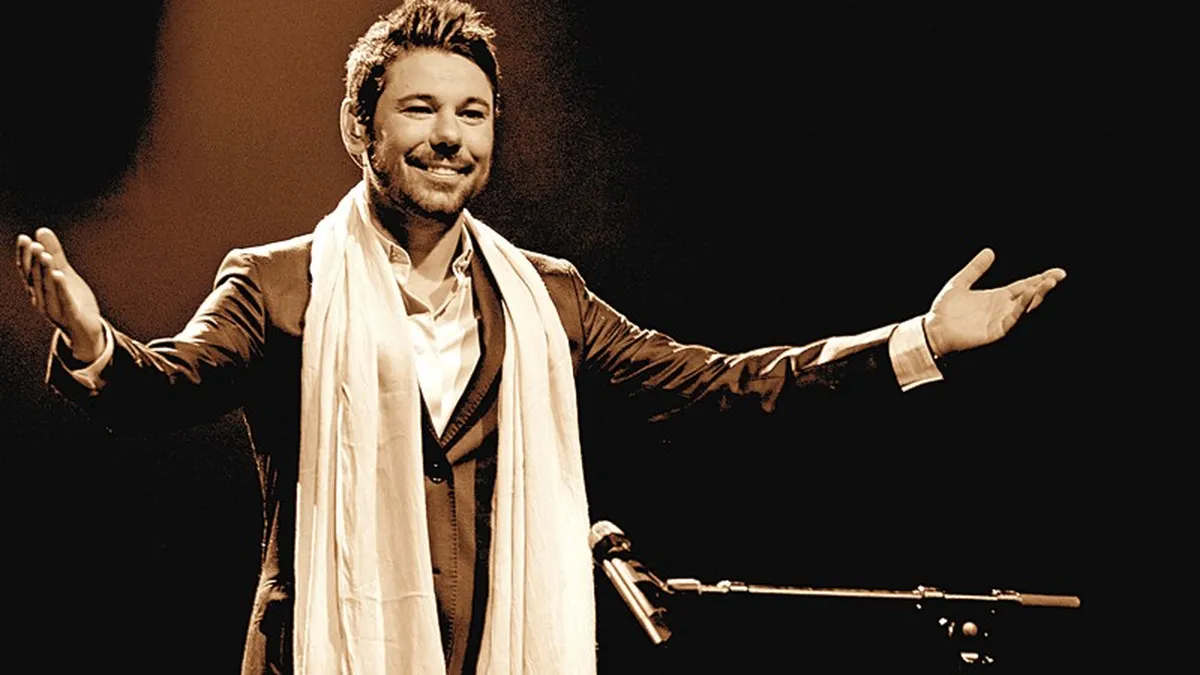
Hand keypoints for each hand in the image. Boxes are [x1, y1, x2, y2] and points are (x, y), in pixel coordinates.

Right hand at [14, 228, 105, 361]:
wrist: (85, 331)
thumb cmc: (72, 300)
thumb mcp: (63, 273)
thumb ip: (54, 254)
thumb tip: (41, 230)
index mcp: (37, 288)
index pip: (27, 270)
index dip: (25, 255)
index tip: (24, 238)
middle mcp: (41, 299)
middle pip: (35, 278)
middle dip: (34, 261)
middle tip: (35, 245)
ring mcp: (55, 309)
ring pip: (47, 289)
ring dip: (45, 273)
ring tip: (46, 256)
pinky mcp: (71, 316)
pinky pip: (65, 301)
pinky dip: (61, 289)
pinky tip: (59, 275)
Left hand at [924, 248, 1065, 357]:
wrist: (933, 328)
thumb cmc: (945, 309)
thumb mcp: (960, 282)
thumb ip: (975, 269)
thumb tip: (989, 251)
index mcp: (997, 296)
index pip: (1024, 286)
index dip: (1040, 279)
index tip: (1057, 272)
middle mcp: (1002, 308)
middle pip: (1029, 296)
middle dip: (1044, 286)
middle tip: (1057, 276)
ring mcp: (1000, 319)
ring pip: (1024, 307)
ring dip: (1035, 296)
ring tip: (1046, 284)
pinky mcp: (995, 331)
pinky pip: (1012, 319)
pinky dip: (1021, 309)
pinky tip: (1027, 297)